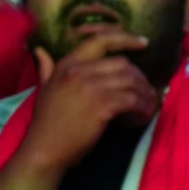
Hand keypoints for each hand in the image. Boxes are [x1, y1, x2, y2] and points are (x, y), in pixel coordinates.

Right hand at [18, 32, 159, 177]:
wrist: (43, 151)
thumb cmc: (45, 123)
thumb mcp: (44, 89)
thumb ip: (46, 68)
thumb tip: (40, 50)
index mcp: (67, 64)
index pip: (101, 40)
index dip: (126, 38)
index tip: (144, 41)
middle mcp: (79, 71)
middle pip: (123, 63)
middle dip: (139, 76)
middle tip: (146, 89)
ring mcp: (91, 87)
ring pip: (131, 80)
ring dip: (144, 93)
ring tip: (147, 104)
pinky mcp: (102, 105)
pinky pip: (132, 100)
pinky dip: (141, 107)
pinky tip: (142, 115)